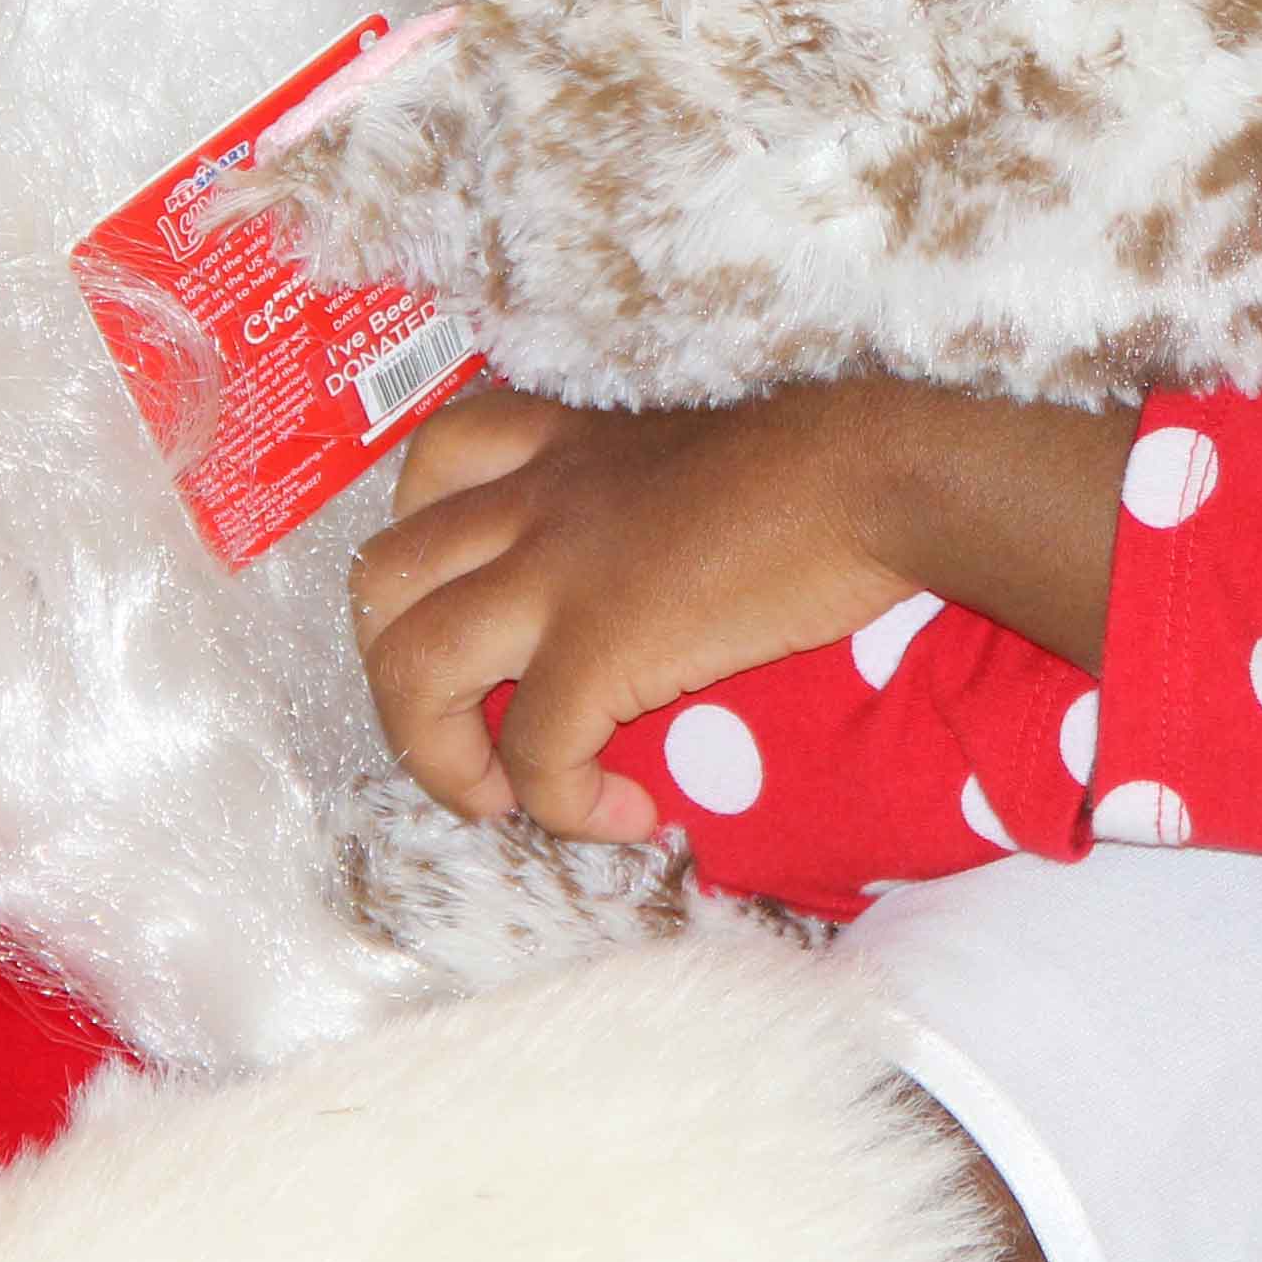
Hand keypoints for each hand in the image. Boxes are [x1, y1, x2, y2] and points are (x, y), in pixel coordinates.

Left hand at [350, 383, 941, 836]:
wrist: (879, 476)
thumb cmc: (825, 466)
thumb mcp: (693, 459)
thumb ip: (637, 504)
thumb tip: (643, 591)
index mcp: (559, 443)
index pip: (428, 468)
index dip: (424, 556)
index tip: (470, 615)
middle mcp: (531, 498)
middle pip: (382, 584)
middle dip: (399, 678)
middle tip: (468, 734)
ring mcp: (553, 570)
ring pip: (412, 670)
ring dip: (440, 757)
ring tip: (505, 799)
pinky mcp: (600, 645)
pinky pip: (536, 755)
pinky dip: (565, 807)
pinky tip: (629, 818)